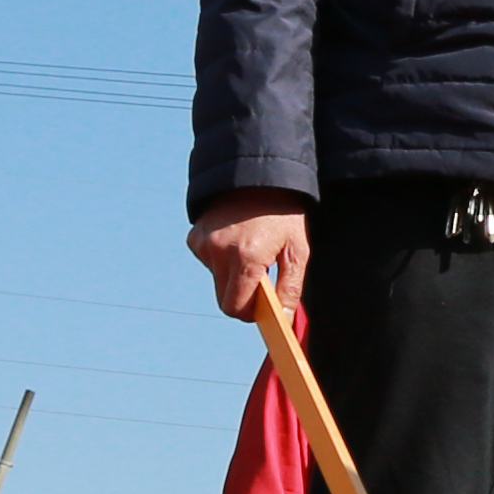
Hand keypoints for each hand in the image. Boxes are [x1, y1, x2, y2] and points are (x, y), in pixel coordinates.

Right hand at [190, 189, 313, 323]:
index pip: (235, 307)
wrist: (260, 176)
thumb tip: (283, 318)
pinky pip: (208, 262)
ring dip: (233, 275)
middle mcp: (219, 252)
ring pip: (217, 280)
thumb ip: (290, 288)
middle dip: (242, 297)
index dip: (249, 314)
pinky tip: (236, 240)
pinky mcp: (195, 237)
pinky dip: (222, 259)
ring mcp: (204, 243)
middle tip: (261, 280)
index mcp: (246, 257)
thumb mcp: (297, 250)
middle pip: (224, 299)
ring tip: (251, 251)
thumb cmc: (284, 214)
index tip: (262, 309)